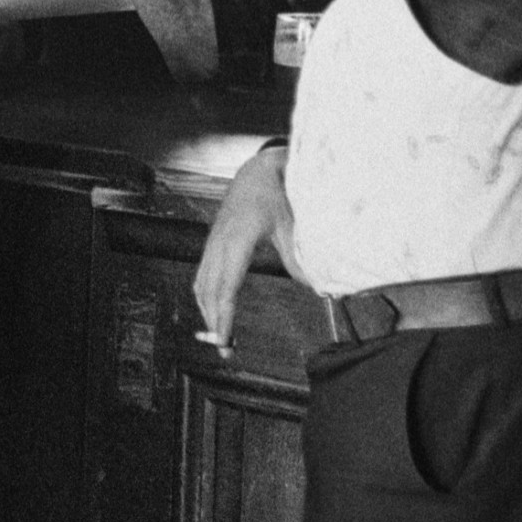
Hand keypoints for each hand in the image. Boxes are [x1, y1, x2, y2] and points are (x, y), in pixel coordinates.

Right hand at [191, 144, 307, 356]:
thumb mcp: (293, 226)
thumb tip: (319, 290)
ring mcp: (212, 242)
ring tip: (219, 336)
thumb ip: (300, 259)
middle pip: (210, 291)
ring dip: (207, 312)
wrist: (258, 170)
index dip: (224, 315)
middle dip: (214, 322)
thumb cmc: (277, 195)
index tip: (224, 338)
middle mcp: (219, 242)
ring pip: (201, 284)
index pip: (227, 286)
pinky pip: (202, 275)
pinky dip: (204, 297)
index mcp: (238, 239)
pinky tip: (212, 310)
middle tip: (224, 350)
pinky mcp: (212, 243)